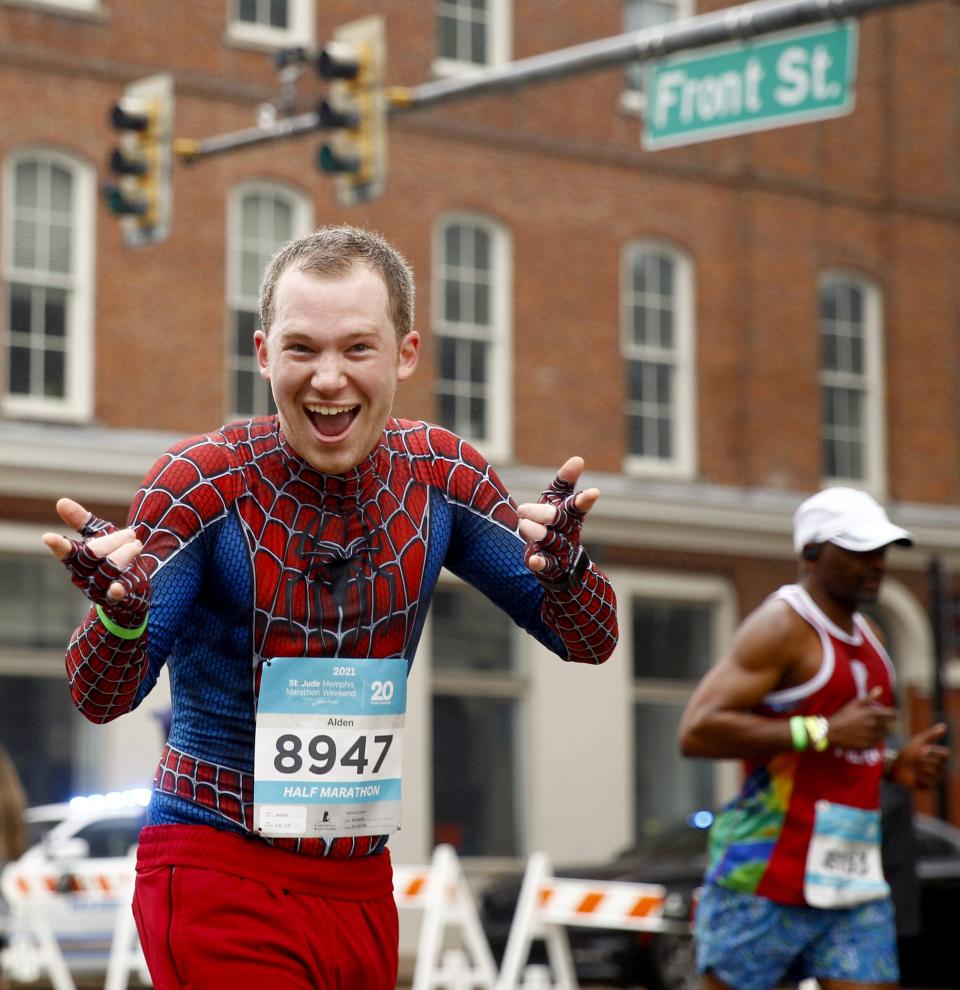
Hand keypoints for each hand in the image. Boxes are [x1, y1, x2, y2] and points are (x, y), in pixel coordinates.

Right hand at [42, 498, 142, 602]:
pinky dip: (116, 591)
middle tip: (129, 534)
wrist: (132, 587)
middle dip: (111, 541)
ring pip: (108, 569)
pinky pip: (115, 595)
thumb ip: (81, 521)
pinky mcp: (116, 597)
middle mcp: (83, 575)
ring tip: (136, 544)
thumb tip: (61, 501)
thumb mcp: (98, 535)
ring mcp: (99, 588)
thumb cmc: (111, 555)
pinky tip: (117, 588)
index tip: (48, 537)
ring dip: (124, 555)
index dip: (58, 545)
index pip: (66, 552)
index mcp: (76, 559)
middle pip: (92, 555)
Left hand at [518, 456, 597, 576]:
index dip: (585, 499)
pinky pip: (546, 564)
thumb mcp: (558, 498)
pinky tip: (533, 561)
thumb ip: (566, 480)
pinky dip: (540, 562)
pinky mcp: (550, 564)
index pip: (578, 504)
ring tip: (522, 524)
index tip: (594, 492)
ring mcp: (560, 548)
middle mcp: (568, 530)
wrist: (558, 558)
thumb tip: (578, 459)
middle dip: (543, 513)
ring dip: (536, 532)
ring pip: (549, 539)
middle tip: (522, 509)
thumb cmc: (556, 521)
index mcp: (571, 513)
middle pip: (558, 520)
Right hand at [826, 686, 896, 750]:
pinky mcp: (868, 746)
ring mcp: (872, 736)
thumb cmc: (843, 715)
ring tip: (868, 730)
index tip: (889, 715)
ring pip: (883, 735)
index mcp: (873, 714)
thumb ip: (870, 697)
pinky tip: (865, 736)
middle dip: (882, 724)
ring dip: (879, 732)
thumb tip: (880, 689)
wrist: (832, 731)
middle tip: (872, 722)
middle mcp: (875, 726)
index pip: (892, 715)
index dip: (892, 715)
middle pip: (887, 726)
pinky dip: (874, 740)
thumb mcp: (855, 704)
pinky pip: (877, 743)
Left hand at [889, 723, 948, 789]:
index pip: (945, 754)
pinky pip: (929, 782)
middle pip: (938, 763)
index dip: (933, 751)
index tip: (923, 750)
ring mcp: (935, 778)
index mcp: (940, 757)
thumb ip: (931, 735)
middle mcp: (940, 768)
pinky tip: (914, 776)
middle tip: (916, 761)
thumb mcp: (918, 741)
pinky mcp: (929, 787)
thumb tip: (944, 725)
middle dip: (924, 760)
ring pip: (933, 773)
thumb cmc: (907, 752)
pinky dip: (919, 778)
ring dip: (920, 769)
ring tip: (915, 768)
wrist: (895, 765)